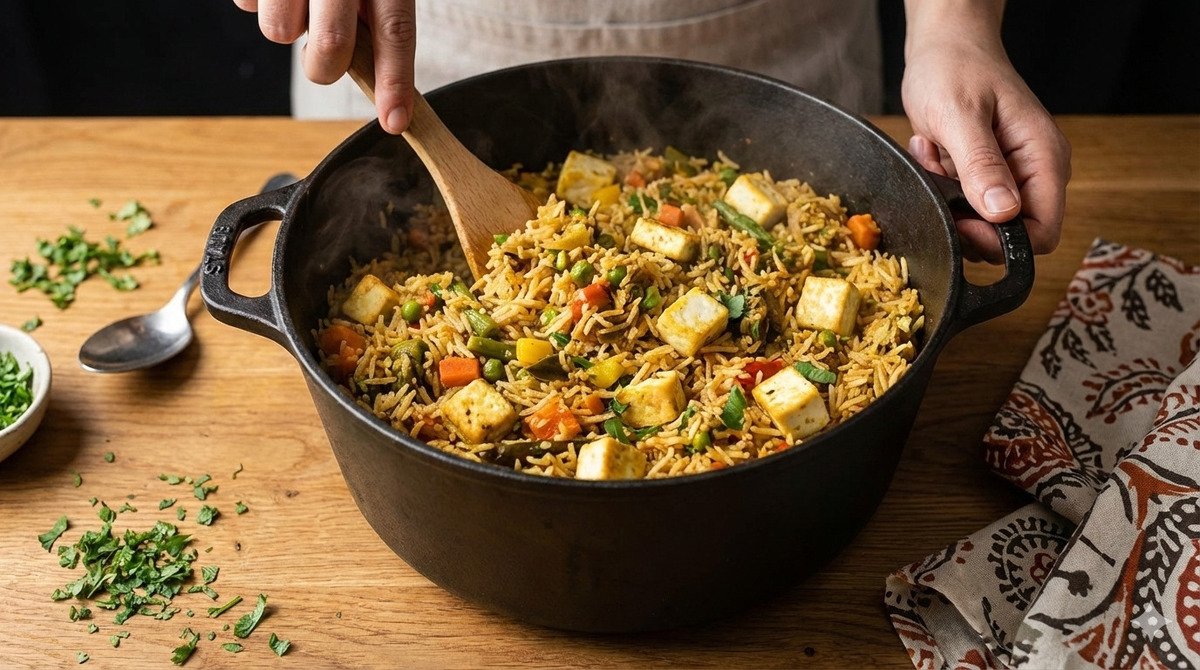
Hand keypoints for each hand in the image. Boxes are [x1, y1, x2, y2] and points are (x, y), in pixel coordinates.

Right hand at [233, 0, 415, 133]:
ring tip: (296, 0)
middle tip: (323, 55)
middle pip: (332, 46)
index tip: (395, 122)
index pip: (396, 31)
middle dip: (324, 67)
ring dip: (285, 28)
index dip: (395, 81)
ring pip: (279, 32)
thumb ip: (376, 16)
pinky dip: (257, 1)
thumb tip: (380, 81)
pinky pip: (246, 5)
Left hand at [901, 9, 1070, 262]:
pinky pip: (964, 205)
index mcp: (1044, 159)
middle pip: (1010, 236)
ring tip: (935, 156)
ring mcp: (1010, 175)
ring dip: (948, 202)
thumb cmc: (955, 68)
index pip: (1043, 233)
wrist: (944, 44)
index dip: (1002, 241)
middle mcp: (1034, 172)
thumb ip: (981, 165)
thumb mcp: (961, 115)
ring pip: (982, 224)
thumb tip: (1002, 213)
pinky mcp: (985, 175)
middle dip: (967, 220)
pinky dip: (941, 188)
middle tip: (940, 179)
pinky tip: (932, 153)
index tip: (962, 221)